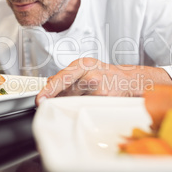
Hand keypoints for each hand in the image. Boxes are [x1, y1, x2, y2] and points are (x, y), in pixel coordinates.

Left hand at [35, 58, 171, 104]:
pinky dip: (85, 107)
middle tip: (46, 103)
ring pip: (76, 99)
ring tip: (83, 98)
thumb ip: (68, 77)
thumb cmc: (106, 75)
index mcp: (83, 64)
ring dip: (73, 102)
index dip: (49, 89)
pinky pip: (88, 106)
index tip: (40, 99)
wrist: (130, 80)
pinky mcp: (105, 97)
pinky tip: (92, 102)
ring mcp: (98, 85)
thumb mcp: (86, 70)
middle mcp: (90, 72)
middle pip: (67, 88)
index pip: (62, 76)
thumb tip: (49, 85)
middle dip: (56, 97)